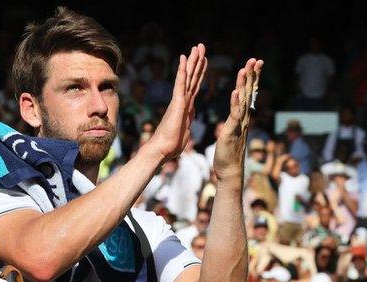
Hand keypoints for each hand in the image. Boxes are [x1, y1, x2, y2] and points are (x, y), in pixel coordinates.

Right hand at [146, 45, 206, 162]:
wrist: (162, 150)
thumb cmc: (172, 145)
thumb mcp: (185, 130)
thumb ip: (188, 120)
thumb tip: (190, 115)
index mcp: (187, 106)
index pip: (195, 85)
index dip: (199, 72)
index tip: (203, 60)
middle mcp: (183, 100)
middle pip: (192, 77)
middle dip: (197, 61)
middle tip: (200, 46)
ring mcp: (179, 100)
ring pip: (187, 77)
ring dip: (192, 61)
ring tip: (197, 47)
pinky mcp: (177, 103)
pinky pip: (181, 83)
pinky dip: (183, 70)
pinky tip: (184, 59)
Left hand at [213, 57, 263, 182]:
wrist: (228, 169)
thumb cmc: (228, 151)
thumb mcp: (233, 129)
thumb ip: (236, 117)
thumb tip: (239, 108)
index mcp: (243, 116)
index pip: (249, 92)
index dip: (253, 77)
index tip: (256, 62)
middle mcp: (244, 118)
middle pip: (249, 92)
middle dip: (252, 75)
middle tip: (255, 59)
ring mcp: (239, 124)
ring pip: (243, 101)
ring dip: (244, 85)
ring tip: (244, 69)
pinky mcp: (232, 131)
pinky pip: (234, 115)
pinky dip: (235, 103)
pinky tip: (235, 92)